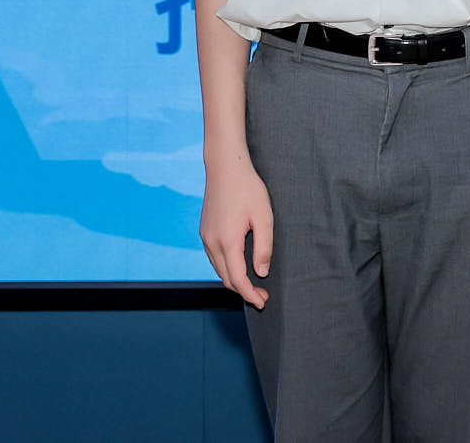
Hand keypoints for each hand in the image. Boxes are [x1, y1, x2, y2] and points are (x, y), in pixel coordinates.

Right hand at [201, 155, 272, 309]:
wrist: (225, 167)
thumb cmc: (248, 189)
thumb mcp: (264, 217)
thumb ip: (264, 247)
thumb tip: (261, 272)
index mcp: (228, 242)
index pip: (238, 279)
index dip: (250, 294)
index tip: (263, 302)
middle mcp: (212, 243)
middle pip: (226, 278)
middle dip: (244, 291)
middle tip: (263, 295)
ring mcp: (205, 237)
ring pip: (219, 269)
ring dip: (234, 280)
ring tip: (253, 283)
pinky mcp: (204, 231)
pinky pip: (214, 257)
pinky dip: (227, 267)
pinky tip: (239, 265)